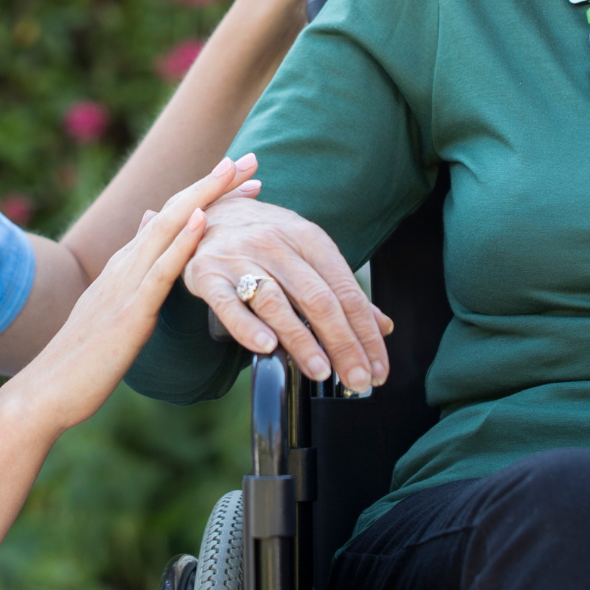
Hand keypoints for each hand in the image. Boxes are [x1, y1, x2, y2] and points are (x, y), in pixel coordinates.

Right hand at [11, 156, 258, 431]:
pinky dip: (182, 242)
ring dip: (203, 196)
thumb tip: (149, 223)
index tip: (238, 175)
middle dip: (213, 182)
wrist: (47, 390)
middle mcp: (125, 264)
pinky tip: (202, 220)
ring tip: (233, 171)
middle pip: (173, 210)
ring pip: (168, 228)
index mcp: (124, 265)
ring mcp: (125, 285)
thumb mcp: (112, 305)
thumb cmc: (84, 359)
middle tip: (250, 158)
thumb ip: (133, 268)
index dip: (205, 193)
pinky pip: (160, 271)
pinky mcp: (129, 312)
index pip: (170, 217)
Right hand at [184, 196, 391, 389]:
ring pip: (276, 303)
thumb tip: (382, 327)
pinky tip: (266, 347)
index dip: (365, 333)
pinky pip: (228, 304)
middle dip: (342, 344)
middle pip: (316, 299)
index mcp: (308, 238)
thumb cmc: (267, 239)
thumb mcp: (308, 252)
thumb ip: (342, 290)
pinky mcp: (207, 275)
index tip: (377, 368)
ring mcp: (240, 258)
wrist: (211, 210)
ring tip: (321, 371)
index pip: (345, 291)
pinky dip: (247, 327)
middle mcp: (276, 244)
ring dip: (302, 341)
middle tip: (356, 380)